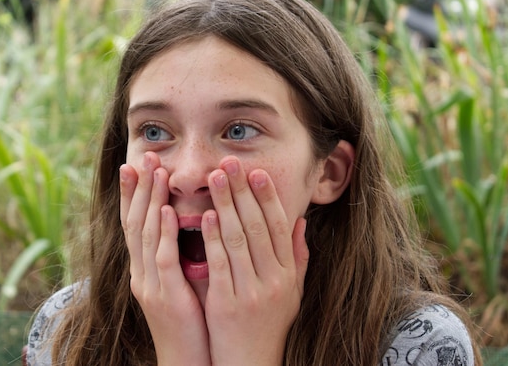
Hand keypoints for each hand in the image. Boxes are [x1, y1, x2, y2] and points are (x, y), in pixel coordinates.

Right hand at [120, 152, 210, 365]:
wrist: (186, 359)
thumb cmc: (191, 320)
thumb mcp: (183, 283)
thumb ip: (184, 253)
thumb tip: (197, 221)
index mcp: (147, 268)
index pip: (136, 223)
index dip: (133, 194)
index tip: (137, 165)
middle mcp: (142, 272)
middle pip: (134, 221)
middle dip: (138, 187)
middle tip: (142, 156)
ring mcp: (150, 284)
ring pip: (145, 234)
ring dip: (149, 200)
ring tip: (155, 171)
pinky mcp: (165, 296)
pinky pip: (162, 259)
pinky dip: (163, 234)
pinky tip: (166, 211)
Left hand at [202, 157, 308, 365]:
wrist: (250, 364)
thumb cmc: (270, 325)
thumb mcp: (293, 293)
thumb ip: (297, 257)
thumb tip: (301, 222)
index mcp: (287, 274)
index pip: (280, 227)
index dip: (268, 197)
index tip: (256, 172)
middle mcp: (273, 280)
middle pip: (258, 226)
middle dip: (244, 191)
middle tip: (230, 162)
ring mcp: (251, 291)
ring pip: (239, 239)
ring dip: (226, 205)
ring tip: (216, 178)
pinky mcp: (228, 304)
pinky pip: (220, 264)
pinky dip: (213, 237)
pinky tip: (206, 215)